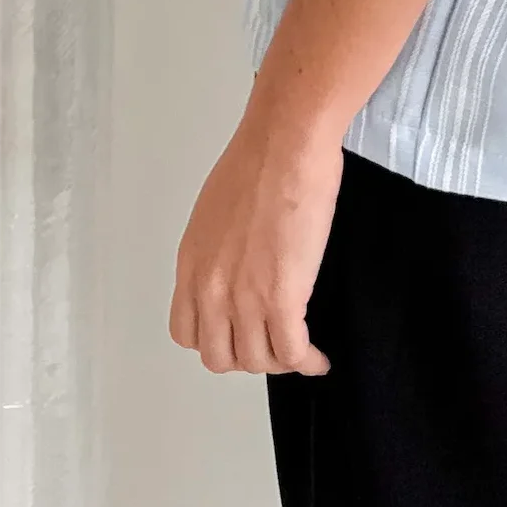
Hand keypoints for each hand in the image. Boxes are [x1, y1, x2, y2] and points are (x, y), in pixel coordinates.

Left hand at [168, 107, 343, 375]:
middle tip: (272, 341)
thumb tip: (239, 258)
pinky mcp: (282, 298)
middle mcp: (211, 288)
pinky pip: (291, 352)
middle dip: (247, 355)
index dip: (216, 339)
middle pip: (220, 357)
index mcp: (193, 264)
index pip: (188, 332)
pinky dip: (306, 363)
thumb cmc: (261, 158)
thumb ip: (219, 246)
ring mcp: (245, 297)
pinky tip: (318, 359)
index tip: (239, 332)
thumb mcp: (217, 208)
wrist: (286, 143)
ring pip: (257, 361)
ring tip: (299, 349)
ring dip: (279, 359)